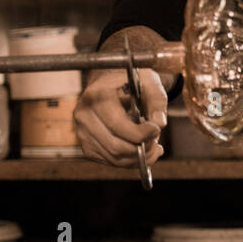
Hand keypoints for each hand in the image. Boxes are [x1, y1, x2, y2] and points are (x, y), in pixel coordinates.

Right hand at [75, 26, 168, 166]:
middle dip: (141, 148)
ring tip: (153, 147)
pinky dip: (129, 161)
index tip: (156, 130)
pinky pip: (109, 160)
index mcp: (97, 95)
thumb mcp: (148, 81)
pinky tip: (142, 151)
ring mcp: (82, 131)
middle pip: (114, 145)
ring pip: (113, 157)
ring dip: (137, 158)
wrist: (110, 82)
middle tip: (157, 142)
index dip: (139, 133)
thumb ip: (157, 100)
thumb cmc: (131, 81)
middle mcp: (84, 115)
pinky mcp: (87, 144)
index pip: (116, 124)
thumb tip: (159, 123)